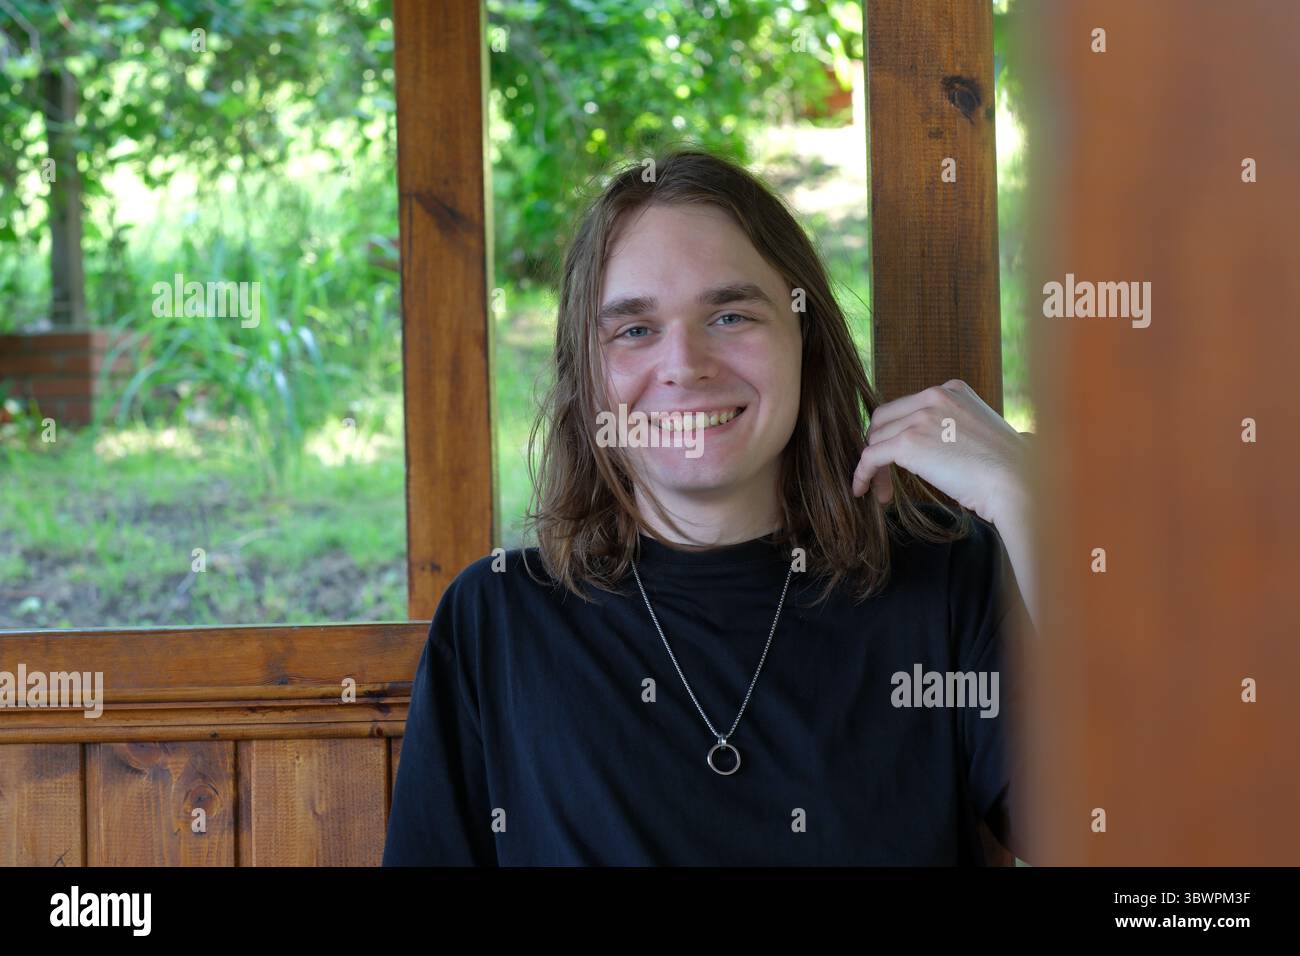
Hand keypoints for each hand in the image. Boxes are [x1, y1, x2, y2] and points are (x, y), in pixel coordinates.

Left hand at [852, 379, 1028, 525]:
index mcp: (952, 389)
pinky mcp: (908, 442)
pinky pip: (870, 456)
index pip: (907, 407)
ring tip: (883, 492)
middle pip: (885, 419)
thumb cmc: (1008, 470)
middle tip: (885, 477)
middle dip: (880, 447)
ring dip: (875, 467)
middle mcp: (935, 395)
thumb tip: (935, 448)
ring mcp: (920, 417)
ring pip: (876, 439)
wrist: (1017, 482)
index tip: (901, 459)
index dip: (897, 433)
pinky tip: (861, 490)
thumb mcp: (981, 433)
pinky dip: (862, 473)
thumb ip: (954, 428)